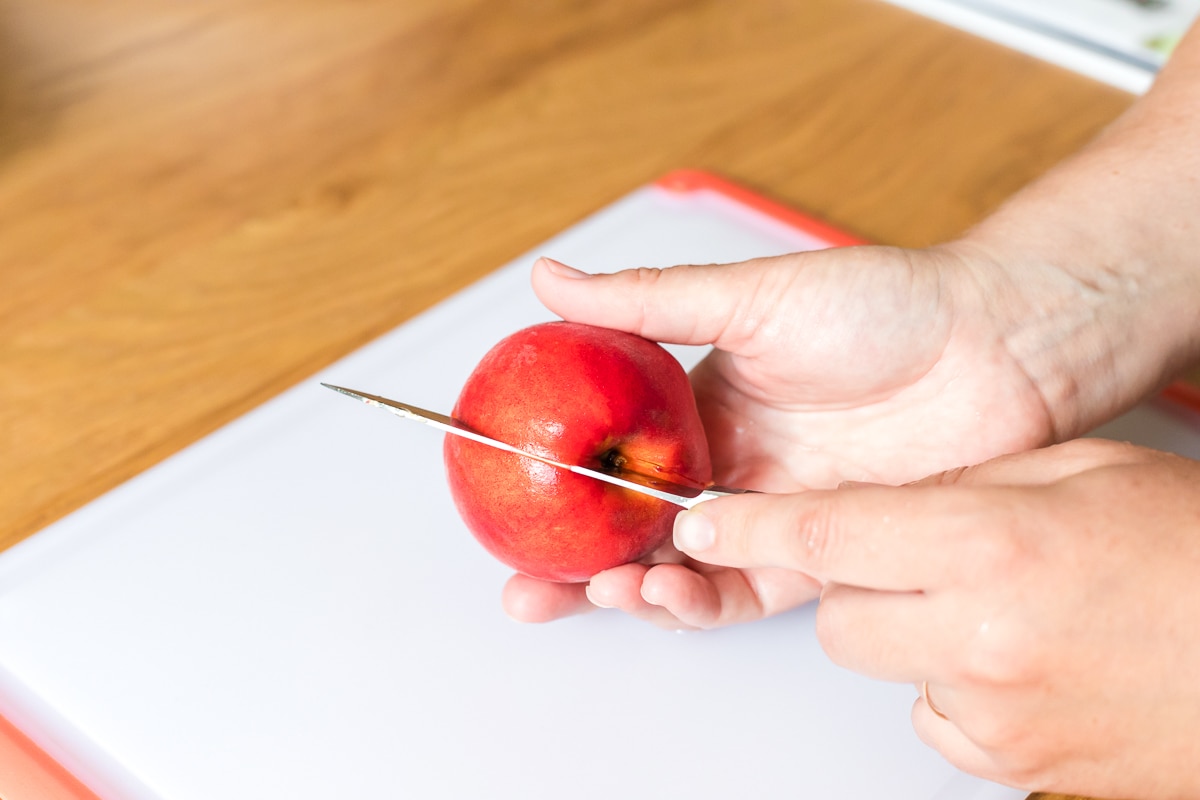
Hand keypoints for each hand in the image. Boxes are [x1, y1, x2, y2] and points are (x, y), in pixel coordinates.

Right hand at [504, 247, 1058, 624]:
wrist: (995, 344)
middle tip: (532, 591)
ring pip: (685, 573)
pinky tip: (678, 589)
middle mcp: (729, 467)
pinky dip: (708, 600)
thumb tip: (551, 279)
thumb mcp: (750, 297)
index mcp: (698, 408)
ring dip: (638, 590)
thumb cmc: (884, 305)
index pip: (608, 464)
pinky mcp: (827, 551)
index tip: (506, 516)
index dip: (557, 496)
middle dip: (577, 571)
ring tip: (616, 587)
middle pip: (634, 533)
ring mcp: (775, 512)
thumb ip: (648, 301)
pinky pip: (754, 591)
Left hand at [671, 438, 1199, 796]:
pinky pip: (937, 719)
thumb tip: (885, 504)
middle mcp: (980, 637)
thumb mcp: (1081, 472)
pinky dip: (953, 687)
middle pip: (838, 616)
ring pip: (886, 668)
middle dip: (853, 584)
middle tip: (915, 559)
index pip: (822, 535)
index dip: (746, 527)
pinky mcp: (1016, 767)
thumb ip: (968, 486)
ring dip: (911, 634)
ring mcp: (997, 714)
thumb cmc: (1194, 552)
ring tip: (995, 607)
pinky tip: (1018, 658)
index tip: (696, 523)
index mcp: (992, 545)